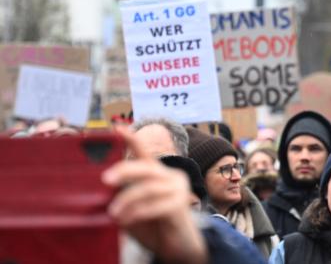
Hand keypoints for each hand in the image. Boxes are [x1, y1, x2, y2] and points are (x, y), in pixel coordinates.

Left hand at [102, 126, 206, 263]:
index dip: (132, 140)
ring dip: (127, 200)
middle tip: (105, 180)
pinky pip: (156, 205)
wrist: (177, 248)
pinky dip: (138, 213)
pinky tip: (127, 221)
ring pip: (148, 188)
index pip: (145, 154)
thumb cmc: (154, 227)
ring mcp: (178, 190)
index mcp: (158, 175)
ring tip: (114, 213)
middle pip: (147, 167)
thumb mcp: (133, 211)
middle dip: (125, 171)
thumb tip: (104, 193)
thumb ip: (124, 199)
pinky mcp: (180, 205)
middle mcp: (171, 177)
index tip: (117, 128)